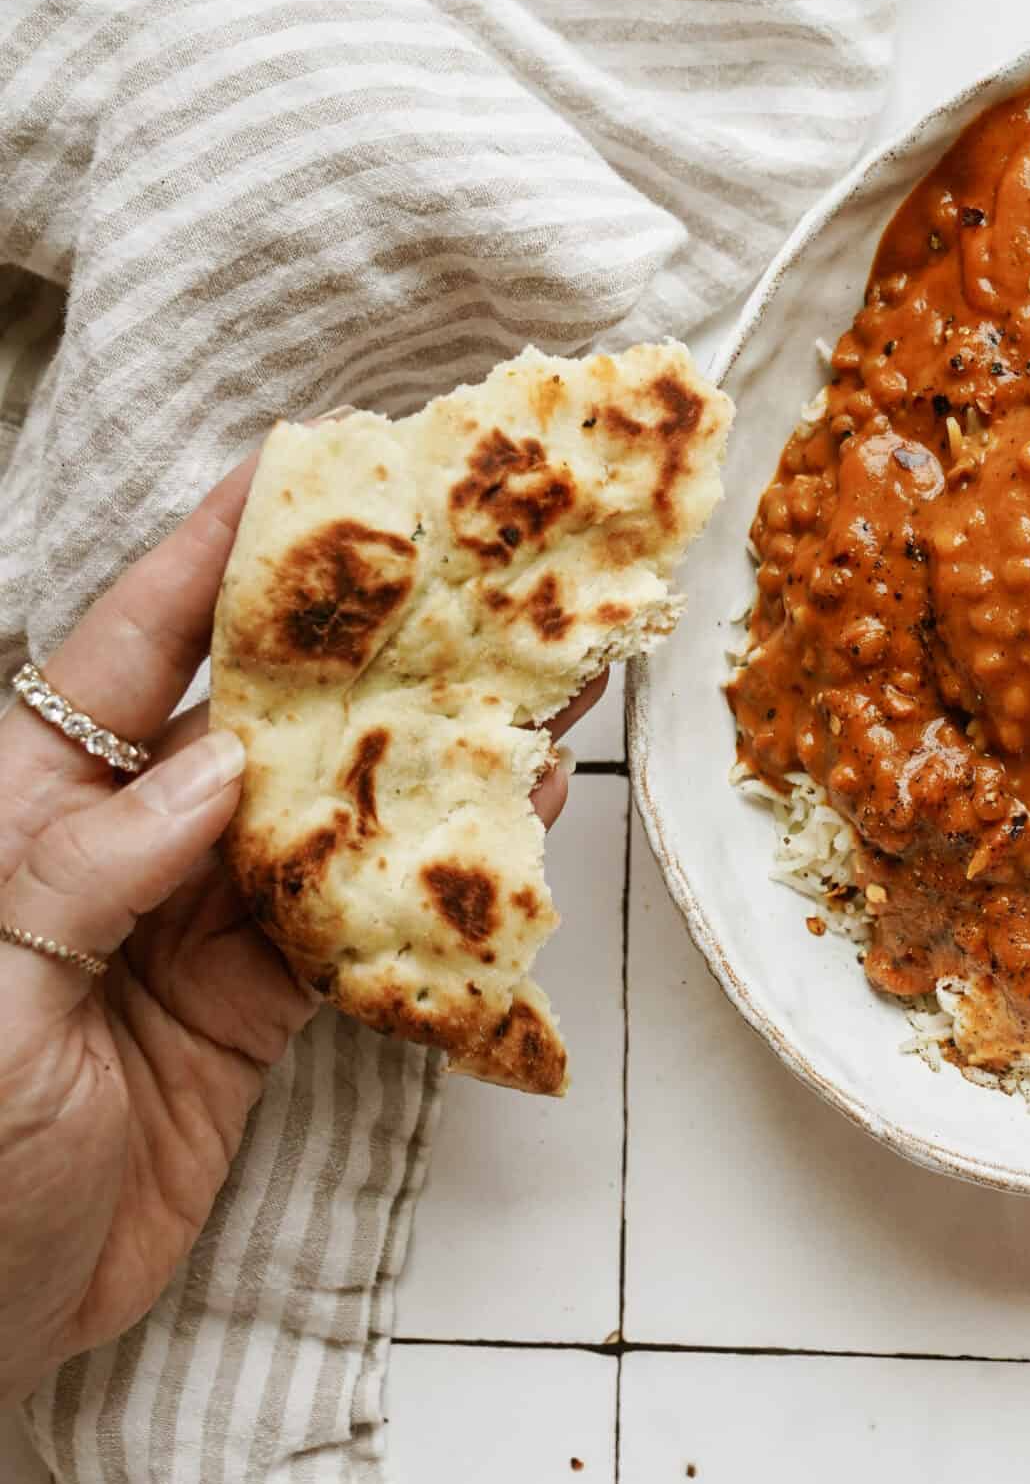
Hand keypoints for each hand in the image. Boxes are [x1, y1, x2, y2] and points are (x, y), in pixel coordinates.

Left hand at [0, 452, 601, 1403]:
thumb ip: (87, 871)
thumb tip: (215, 772)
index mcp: (26, 802)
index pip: (125, 650)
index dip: (211, 557)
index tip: (297, 471)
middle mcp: (118, 841)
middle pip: (250, 712)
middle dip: (353, 639)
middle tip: (461, 568)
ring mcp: (190, 926)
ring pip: (323, 812)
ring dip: (419, 754)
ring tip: (525, 683)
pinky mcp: (248, 1012)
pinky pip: (349, 923)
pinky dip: (426, 879)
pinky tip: (502, 827)